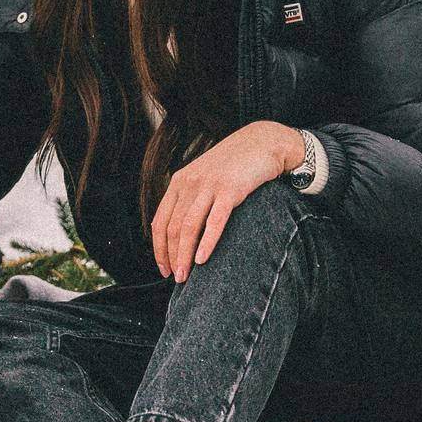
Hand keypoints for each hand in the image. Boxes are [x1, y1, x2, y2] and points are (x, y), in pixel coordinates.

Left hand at [149, 121, 305, 283]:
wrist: (263, 142)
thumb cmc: (235, 164)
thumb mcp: (205, 177)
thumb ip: (192, 199)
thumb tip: (184, 232)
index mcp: (179, 182)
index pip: (160, 222)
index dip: (159, 249)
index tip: (164, 268)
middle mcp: (190, 183)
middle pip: (173, 227)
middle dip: (172, 256)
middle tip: (176, 278)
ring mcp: (209, 186)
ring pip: (189, 226)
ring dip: (185, 255)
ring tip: (185, 276)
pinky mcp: (230, 189)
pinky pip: (215, 220)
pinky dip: (207, 242)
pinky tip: (203, 259)